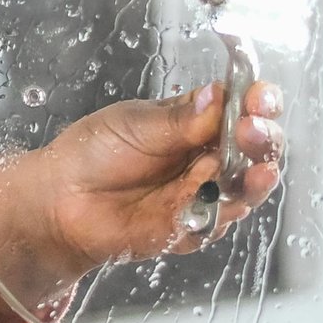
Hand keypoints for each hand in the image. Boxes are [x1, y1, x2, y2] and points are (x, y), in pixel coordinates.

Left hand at [0, 80, 284, 322]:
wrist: (60, 201)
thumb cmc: (94, 153)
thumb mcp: (135, 125)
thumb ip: (180, 119)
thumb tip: (217, 95)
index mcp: (200, 120)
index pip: (243, 107)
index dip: (258, 102)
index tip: (258, 99)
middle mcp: (210, 156)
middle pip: (256, 149)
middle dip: (262, 139)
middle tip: (251, 130)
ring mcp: (204, 193)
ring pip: (246, 188)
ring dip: (254, 179)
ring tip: (256, 170)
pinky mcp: (193, 227)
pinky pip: (217, 221)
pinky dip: (220, 211)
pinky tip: (218, 198)